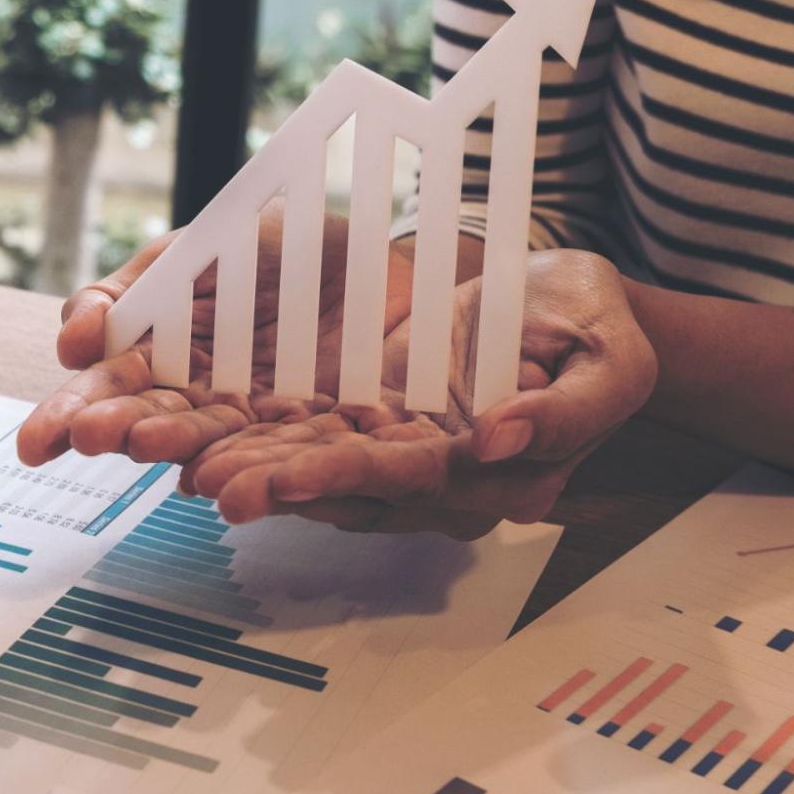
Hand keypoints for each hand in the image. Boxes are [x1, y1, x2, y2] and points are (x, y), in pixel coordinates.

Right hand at [18, 203, 409, 465]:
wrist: (390, 257)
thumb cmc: (287, 249)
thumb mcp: (200, 248)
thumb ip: (134, 291)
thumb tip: (71, 341)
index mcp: (167, 355)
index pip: (108, 390)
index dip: (73, 413)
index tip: (39, 440)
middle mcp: (205, 400)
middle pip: (151, 423)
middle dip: (119, 430)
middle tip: (91, 436)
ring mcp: (262, 423)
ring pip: (213, 444)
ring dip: (180, 450)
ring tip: (151, 449)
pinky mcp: (322, 438)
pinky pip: (291, 457)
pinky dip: (261, 475)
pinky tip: (228, 489)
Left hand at [179, 249, 657, 536]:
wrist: (573, 307)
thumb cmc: (599, 329)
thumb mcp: (610, 362)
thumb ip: (565, 411)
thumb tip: (496, 437)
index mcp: (499, 476)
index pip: (406, 482)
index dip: (337, 480)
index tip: (274, 480)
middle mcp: (442, 483)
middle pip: (346, 487)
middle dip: (271, 484)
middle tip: (204, 482)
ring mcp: (404, 459)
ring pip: (317, 468)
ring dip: (251, 468)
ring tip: (182, 466)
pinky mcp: (377, 426)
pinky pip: (311, 437)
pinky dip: (258, 439)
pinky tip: (203, 440)